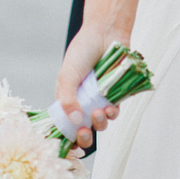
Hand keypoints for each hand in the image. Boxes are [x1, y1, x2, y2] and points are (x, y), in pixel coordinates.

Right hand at [55, 24, 124, 149]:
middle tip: (84, 133)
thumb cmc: (82, 51)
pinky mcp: (114, 94)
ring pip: (100, 123)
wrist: (106, 33)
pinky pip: (114, 111)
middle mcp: (82, 101)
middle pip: (83, 129)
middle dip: (84, 136)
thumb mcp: (67, 75)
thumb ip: (68, 99)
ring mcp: (99, 98)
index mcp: (67, 98)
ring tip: (98, 112)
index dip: (67, 137)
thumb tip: (75, 121)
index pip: (64, 124)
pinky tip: (110, 107)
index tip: (70, 146)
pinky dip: (112, 113)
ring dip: (99, 122)